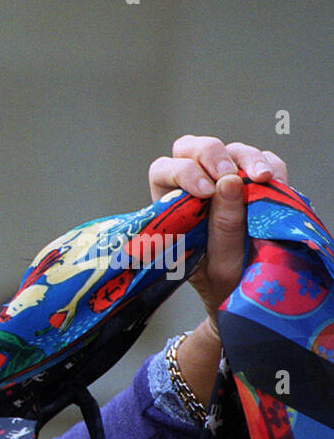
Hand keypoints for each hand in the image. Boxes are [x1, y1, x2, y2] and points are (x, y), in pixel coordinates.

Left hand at [147, 135, 288, 330]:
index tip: (204, 192)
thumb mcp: (220, 263)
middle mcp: (194, 186)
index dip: (183, 172)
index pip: (164, 170)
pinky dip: (271, 166)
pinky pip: (264, 160)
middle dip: (212, 154)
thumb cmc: (221, 281)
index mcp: (171, 206)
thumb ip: (222, 226)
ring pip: (230, 149)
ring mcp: (225, 180)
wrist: (243, 291)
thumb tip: (229, 182)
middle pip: (192, 148)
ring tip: (262, 179)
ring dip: (247, 158)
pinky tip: (275, 185)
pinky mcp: (254, 181)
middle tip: (231, 175)